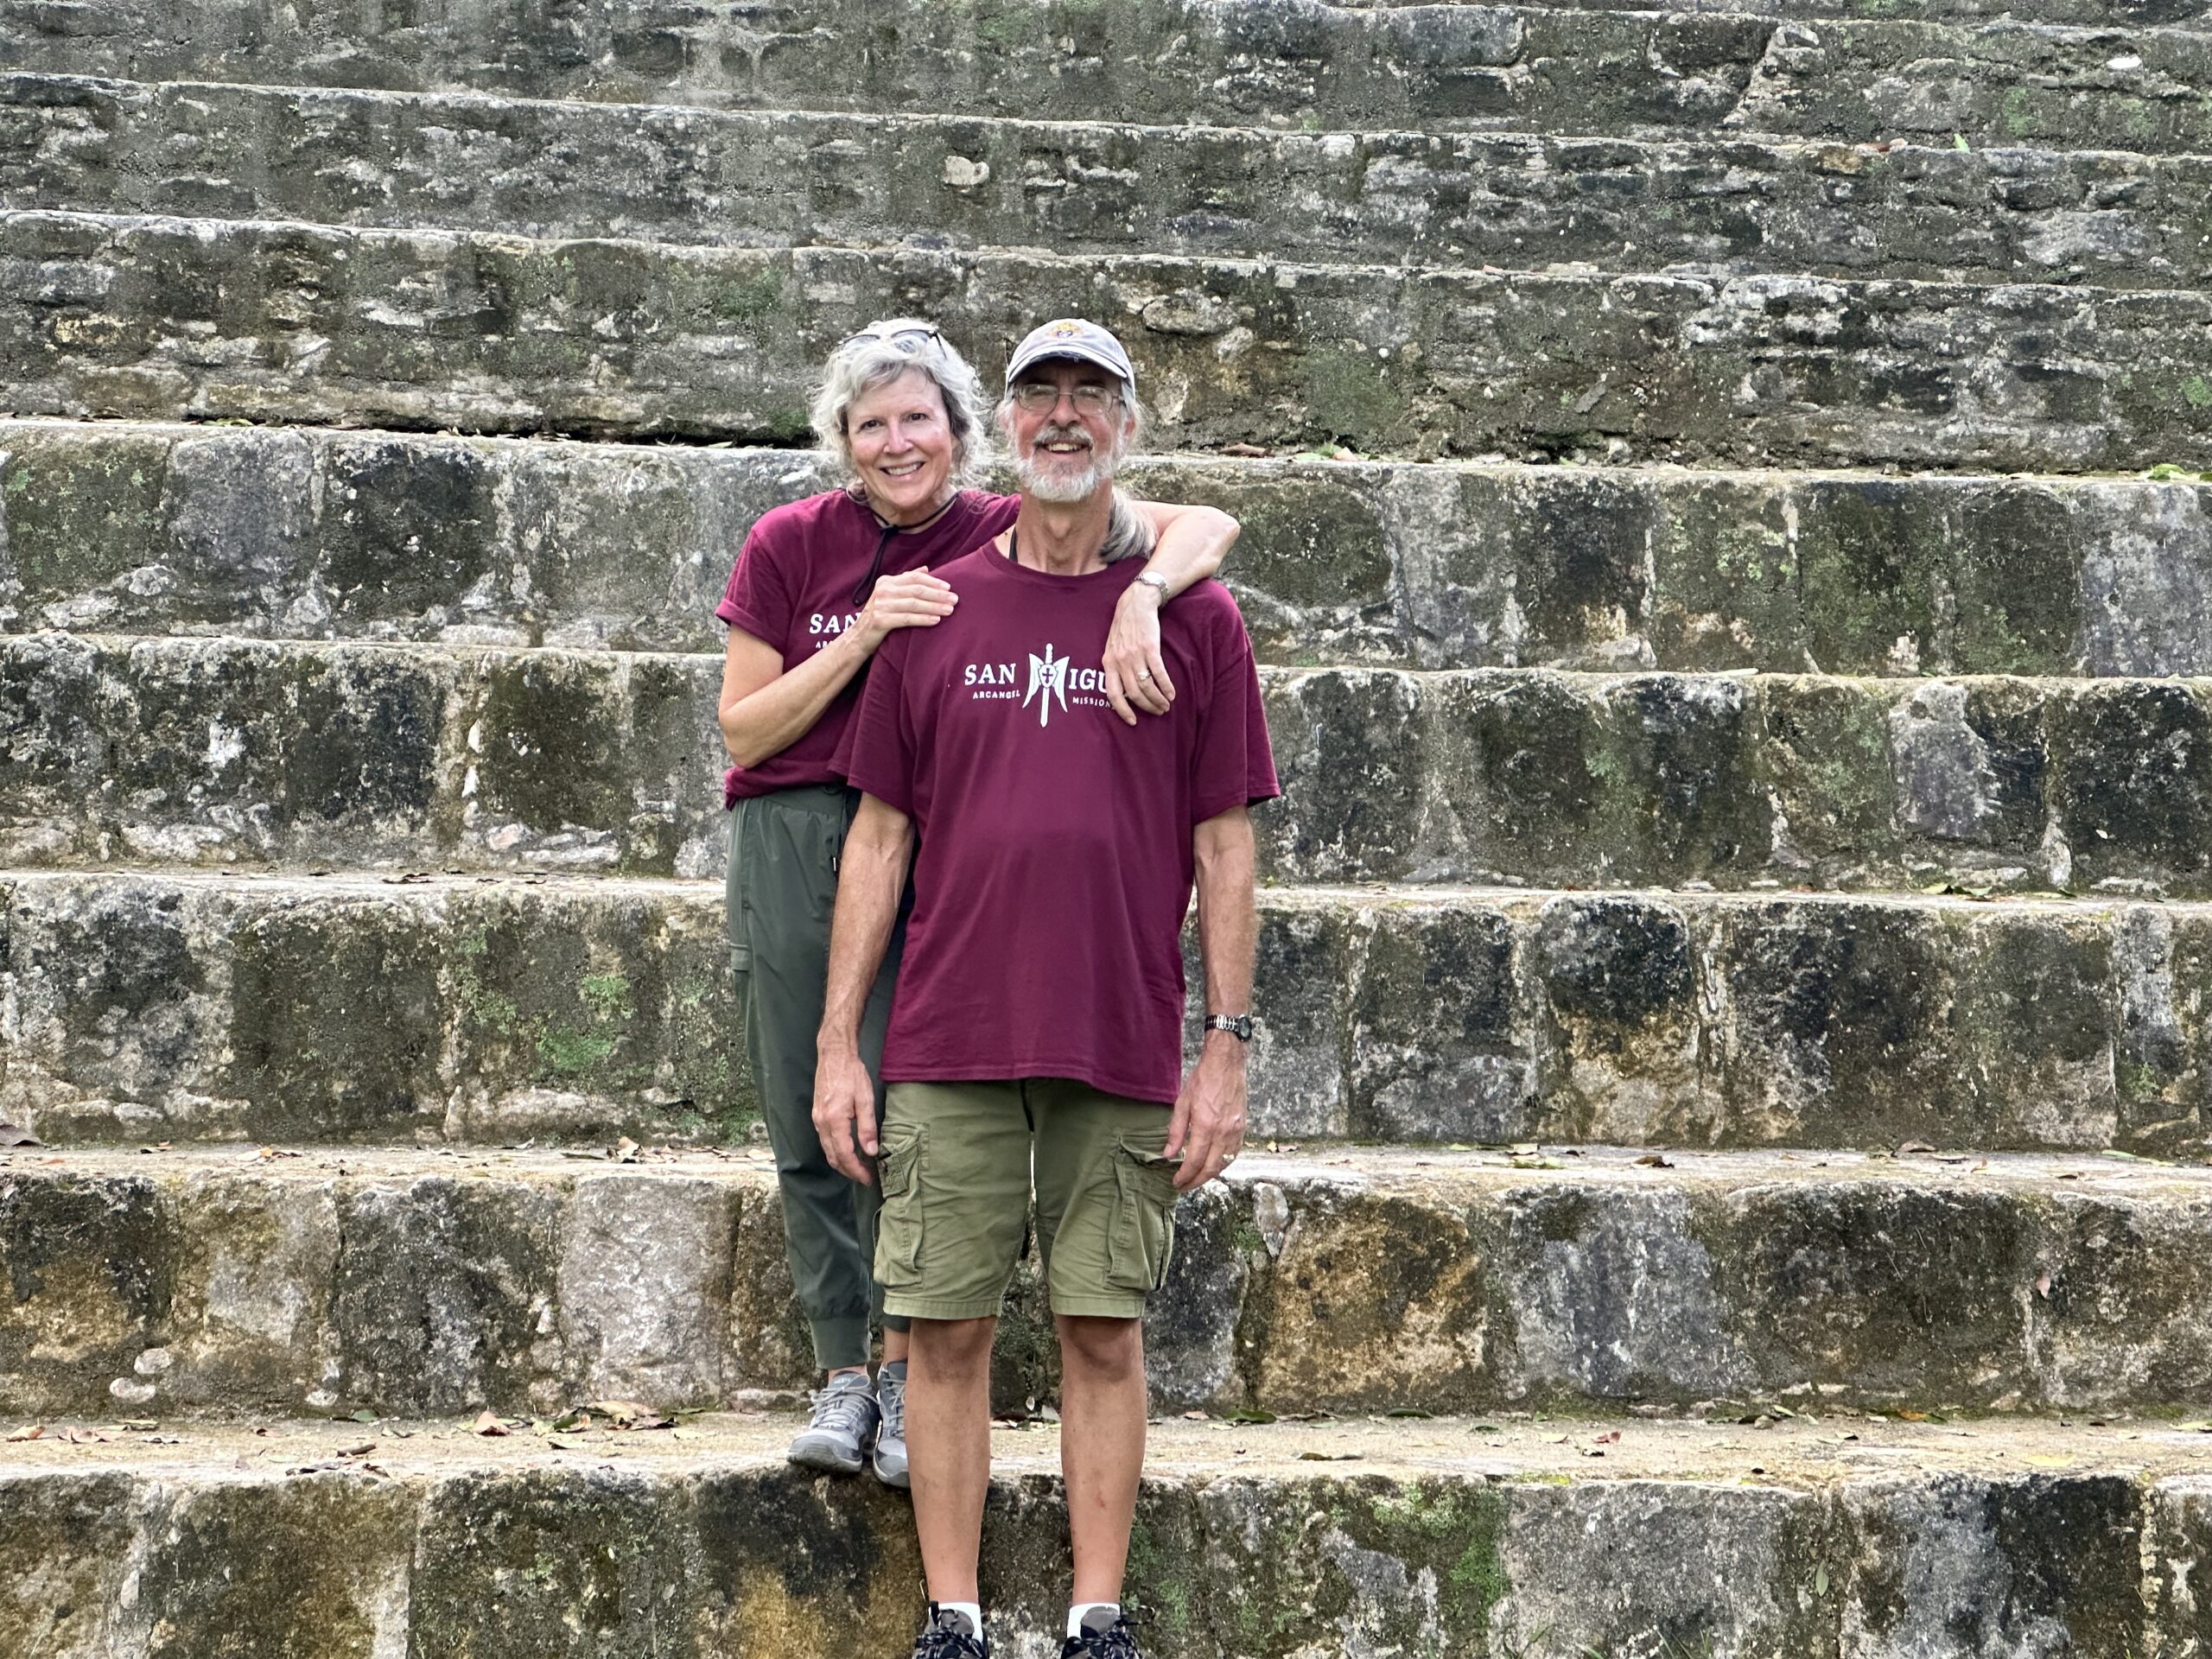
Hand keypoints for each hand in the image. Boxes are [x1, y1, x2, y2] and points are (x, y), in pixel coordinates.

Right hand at [812, 1045, 880, 1183]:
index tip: (868, 1178)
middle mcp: (822, 1123)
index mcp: (834, 1120)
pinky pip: (825, 1140)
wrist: (834, 1055)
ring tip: (859, 1167)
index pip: (844, 1154)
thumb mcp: (865, 1099)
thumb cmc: (851, 1073)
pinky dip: (836, 1151)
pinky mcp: (817, 1115)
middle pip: (833, 1157)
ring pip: (827, 1150)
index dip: (856, 1170)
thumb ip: (867, 1127)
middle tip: (865, 1177)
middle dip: (849, 1171)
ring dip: (842, 1162)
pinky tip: (848, 1150)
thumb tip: (871, 1151)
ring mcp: (817, 1119)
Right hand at [856, 567, 956, 650]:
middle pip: (916, 590)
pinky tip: (936, 620)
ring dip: (934, 606)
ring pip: (913, 604)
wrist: (858, 637)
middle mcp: (883, 590)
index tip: (949, 587)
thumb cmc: (879, 615)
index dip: (933, 581)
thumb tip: (926, 568)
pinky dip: (923, 619)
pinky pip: (906, 618)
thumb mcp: (890, 594)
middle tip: (955, 599)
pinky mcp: (880, 620)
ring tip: (949, 610)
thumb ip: (906, 580)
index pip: (914, 577)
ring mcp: (881, 605)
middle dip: (938, 594)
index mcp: (886, 581)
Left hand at [1102, 580, 1173, 724]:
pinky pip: (1159, 673)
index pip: (1113, 694)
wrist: (1136, 604)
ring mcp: (1135, 655)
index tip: (1133, 721)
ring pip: (1147, 686)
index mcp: (1108, 662)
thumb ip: (1114, 666)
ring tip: (1166, 705)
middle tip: (1158, 712)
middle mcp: (1120, 661)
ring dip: (1158, 699)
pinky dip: (1166, 686)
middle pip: (1134, 693)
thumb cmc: (1124, 627)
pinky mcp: (1150, 648)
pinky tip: (1171, 694)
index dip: (1122, 710)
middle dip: (1147, 707)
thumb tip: (1121, 690)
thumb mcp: (1111, 647)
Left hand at [1164, 1033, 1246, 1190]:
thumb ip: (1175, 1131)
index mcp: (1206, 1126)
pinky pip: (1233, 1154)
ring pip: (1224, 1164)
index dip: (1184, 1176)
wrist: (1227, 1064)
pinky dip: (1222, 1164)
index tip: (1176, 1182)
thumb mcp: (1182, 1103)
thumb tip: (1168, 1154)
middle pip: (1210, 1169)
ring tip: (1196, 1178)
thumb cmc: (1203, 1079)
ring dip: (1209, 1175)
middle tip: (1184, 1186)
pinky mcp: (1243, 1128)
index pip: (1195, 1161)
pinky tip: (1213, 1165)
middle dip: (1196, 1182)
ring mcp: (1236, 1131)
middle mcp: (1223, 1132)